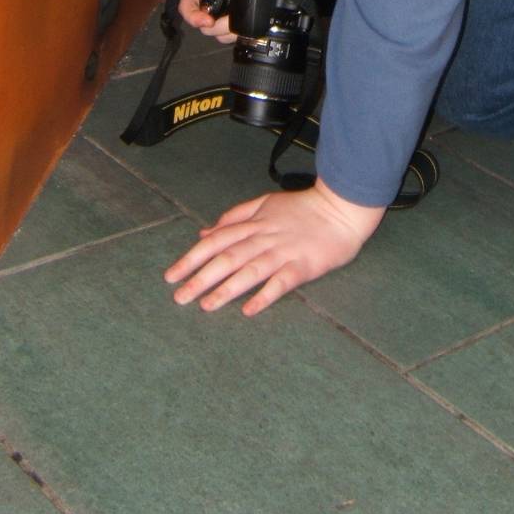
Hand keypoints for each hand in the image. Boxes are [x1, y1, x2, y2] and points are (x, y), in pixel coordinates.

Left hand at [164, 180, 383, 315]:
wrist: (341, 208)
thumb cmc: (303, 208)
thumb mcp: (265, 204)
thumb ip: (235, 217)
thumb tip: (204, 232)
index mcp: (254, 223)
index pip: (216, 241)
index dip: (192, 258)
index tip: (171, 276)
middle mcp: (264, 237)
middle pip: (227, 257)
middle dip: (201, 277)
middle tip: (179, 297)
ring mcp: (283, 252)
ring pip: (249, 270)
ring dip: (226, 288)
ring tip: (206, 306)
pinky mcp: (303, 265)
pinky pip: (281, 282)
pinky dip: (265, 295)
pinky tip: (250, 310)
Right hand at [178, 0, 308, 42]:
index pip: (188, 0)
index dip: (191, 13)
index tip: (206, 20)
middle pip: (202, 20)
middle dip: (212, 27)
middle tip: (228, 25)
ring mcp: (230, 8)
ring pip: (218, 30)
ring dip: (226, 33)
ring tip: (240, 27)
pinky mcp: (245, 16)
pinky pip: (235, 32)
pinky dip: (239, 34)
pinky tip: (249, 28)